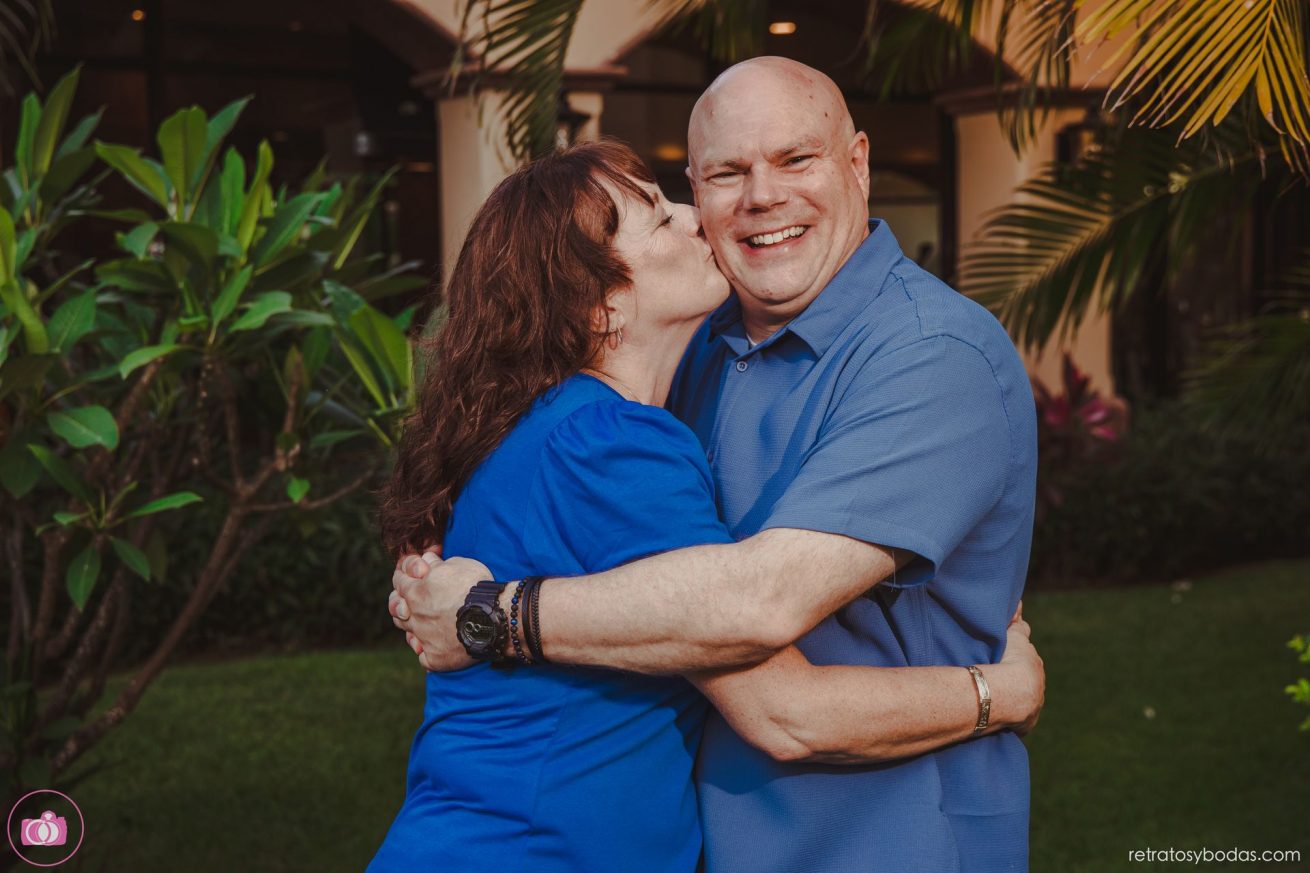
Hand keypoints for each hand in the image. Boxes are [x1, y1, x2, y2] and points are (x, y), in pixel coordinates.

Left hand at [389, 547, 491, 671]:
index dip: (405, 575)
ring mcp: (423, 638)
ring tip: (425, 624)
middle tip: (414, 600)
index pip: (399, 580)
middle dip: (402, 602)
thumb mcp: (457, 564)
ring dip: (412, 626)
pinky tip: (435, 647)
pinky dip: (427, 652)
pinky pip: (424, 657)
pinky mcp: (435, 657)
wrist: (493, 615)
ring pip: (408, 633)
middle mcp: (414, 615)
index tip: (414, 574)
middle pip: (397, 609)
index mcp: (415, 591)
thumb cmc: (476, 586)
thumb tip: (426, 560)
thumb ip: (436, 564)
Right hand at [988, 601, 1044, 735]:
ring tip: (994, 697)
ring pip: (1023, 700)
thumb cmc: (1009, 661)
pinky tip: (996, 716)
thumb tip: (1019, 603)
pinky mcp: (1026, 724)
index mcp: (1035, 664)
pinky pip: (1017, 719)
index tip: (1009, 658)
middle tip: (997, 677)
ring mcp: (1034, 706)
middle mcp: (1039, 685)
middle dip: (1015, 678)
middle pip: (1026, 680)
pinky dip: (1009, 716)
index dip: (1017, 657)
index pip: (1027, 658)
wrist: (1012, 693)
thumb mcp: (1013, 636)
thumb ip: (1016, 622)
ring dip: (1012, 698)